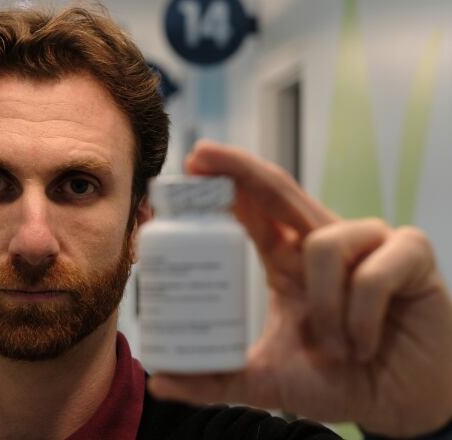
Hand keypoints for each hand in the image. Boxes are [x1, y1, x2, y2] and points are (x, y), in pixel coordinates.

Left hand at [147, 140, 451, 436]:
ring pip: (325, 244)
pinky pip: (372, 272)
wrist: (399, 405)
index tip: (191, 164)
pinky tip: (366, 343)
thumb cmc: (338, 380)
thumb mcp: (268, 380)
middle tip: (200, 155)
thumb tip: (161, 383)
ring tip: (335, 346)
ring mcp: (369, 243)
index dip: (226, 184)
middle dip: (240, 169)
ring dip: (324, 306)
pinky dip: (360, 317)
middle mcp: (325, 243)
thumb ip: (217, 380)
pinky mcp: (411, 254)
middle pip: (280, 191)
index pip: (254, 212)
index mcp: (290, 261)